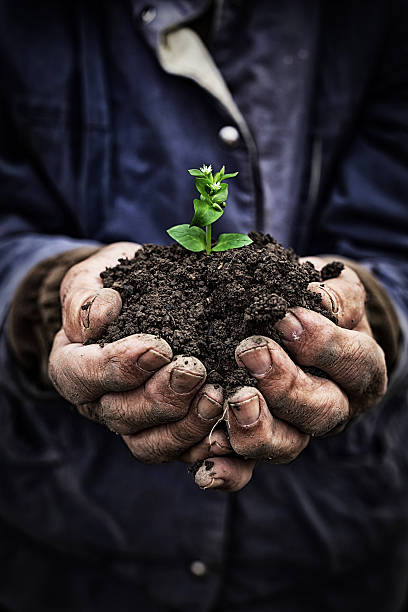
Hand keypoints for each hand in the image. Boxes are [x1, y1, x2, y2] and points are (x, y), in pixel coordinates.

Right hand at [49, 243, 225, 462]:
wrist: (138, 302)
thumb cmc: (113, 287)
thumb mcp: (90, 277)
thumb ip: (83, 296)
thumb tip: (101, 315)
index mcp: (73, 367)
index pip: (85, 377)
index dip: (121, 367)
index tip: (158, 347)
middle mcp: (100, 403)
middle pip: (122, 416)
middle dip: (160, 397)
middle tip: (194, 371)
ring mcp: (133, 423)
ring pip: (151, 445)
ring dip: (185, 426)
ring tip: (215, 396)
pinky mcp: (167, 432)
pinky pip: (181, 455)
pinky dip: (205, 447)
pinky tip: (228, 431)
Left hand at [193, 259, 387, 491]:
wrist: (302, 327)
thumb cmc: (316, 306)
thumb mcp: (336, 291)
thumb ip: (334, 295)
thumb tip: (315, 297)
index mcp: (358, 370)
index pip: (353, 363)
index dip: (322, 346)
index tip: (286, 320)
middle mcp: (332, 407)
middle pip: (319, 412)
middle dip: (284, 384)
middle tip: (250, 352)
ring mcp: (297, 431)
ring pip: (286, 446)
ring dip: (256, 429)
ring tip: (232, 402)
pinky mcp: (262, 444)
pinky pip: (248, 470)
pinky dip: (228, 472)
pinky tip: (205, 468)